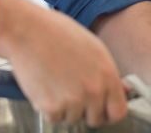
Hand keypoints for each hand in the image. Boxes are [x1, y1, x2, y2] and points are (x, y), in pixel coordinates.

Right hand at [0, 0, 127, 125]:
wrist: (29, 31)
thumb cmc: (59, 34)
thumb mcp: (94, 48)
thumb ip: (107, 74)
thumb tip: (122, 91)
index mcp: (107, 74)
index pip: (119, 111)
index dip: (110, 112)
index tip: (102, 109)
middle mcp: (94, 90)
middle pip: (96, 119)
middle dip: (86, 111)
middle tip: (73, 93)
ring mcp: (73, 101)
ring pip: (73, 119)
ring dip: (65, 108)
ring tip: (56, 82)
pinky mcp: (52, 107)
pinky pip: (54, 118)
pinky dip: (48, 108)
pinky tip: (46, 86)